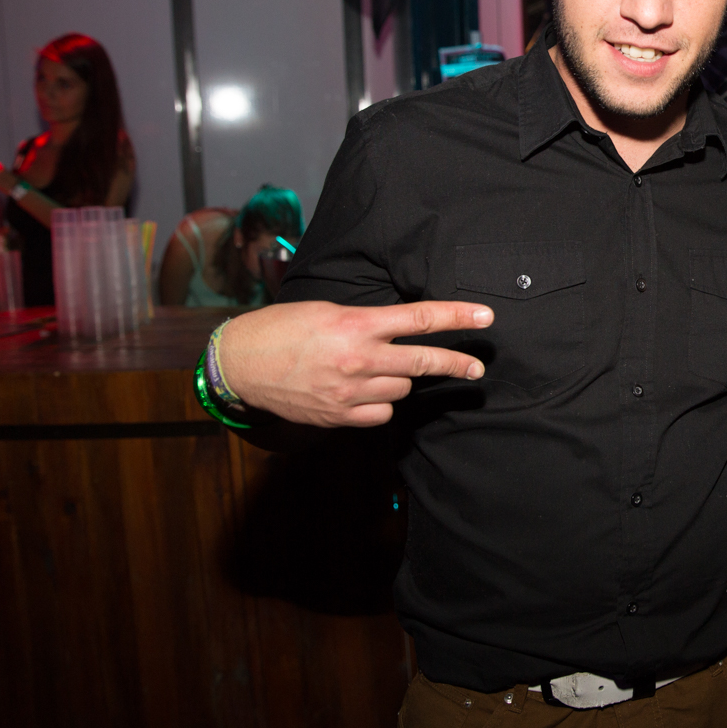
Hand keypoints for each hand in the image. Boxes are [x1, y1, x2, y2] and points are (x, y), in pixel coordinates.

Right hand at [216, 300, 493, 427]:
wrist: (240, 363)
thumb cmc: (282, 328)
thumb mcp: (329, 311)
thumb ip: (369, 321)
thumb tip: (405, 328)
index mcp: (357, 325)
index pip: (420, 319)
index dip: (458, 316)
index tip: (486, 316)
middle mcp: (358, 359)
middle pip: (423, 362)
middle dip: (457, 363)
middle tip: (476, 366)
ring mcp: (349, 392)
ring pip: (401, 389)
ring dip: (399, 379)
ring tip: (373, 368)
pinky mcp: (339, 416)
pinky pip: (381, 414)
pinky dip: (381, 404)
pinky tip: (364, 392)